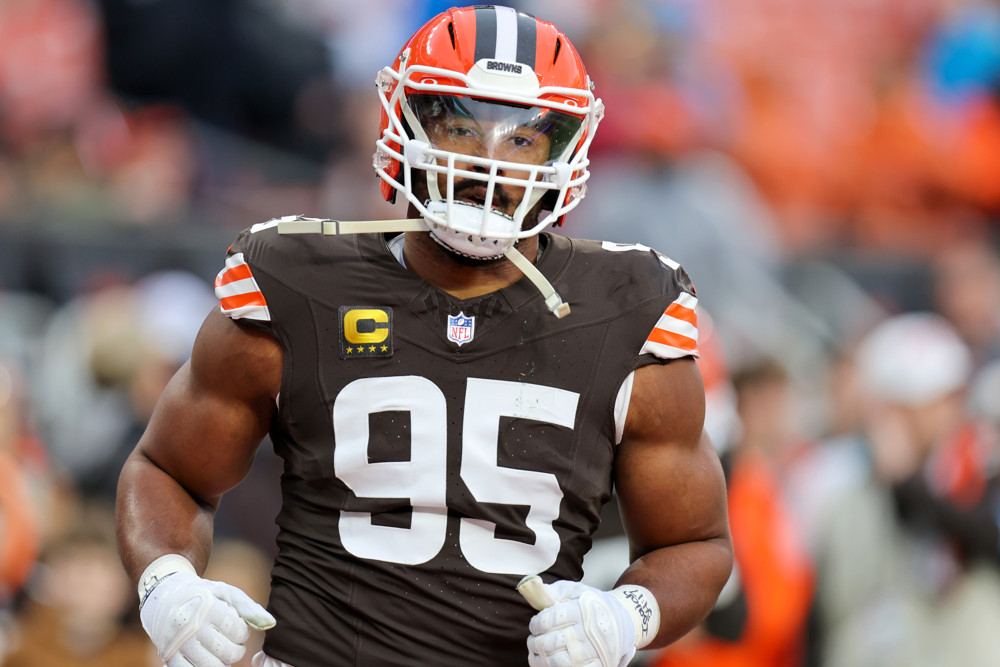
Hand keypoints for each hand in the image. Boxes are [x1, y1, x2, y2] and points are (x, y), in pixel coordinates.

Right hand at [138, 554, 275, 666]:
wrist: (164, 596)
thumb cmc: (203, 595)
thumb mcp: (226, 592)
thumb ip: (249, 608)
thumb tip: (270, 623)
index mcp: (209, 607)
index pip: (239, 632)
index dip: (243, 633)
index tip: (236, 629)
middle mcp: (193, 625)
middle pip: (228, 653)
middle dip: (235, 651)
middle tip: (231, 644)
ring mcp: (179, 642)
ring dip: (221, 663)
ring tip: (220, 653)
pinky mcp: (168, 655)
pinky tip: (206, 660)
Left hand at [518, 576, 659, 666]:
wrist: (623, 620)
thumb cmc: (595, 605)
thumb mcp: (577, 590)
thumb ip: (555, 590)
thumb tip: (535, 589)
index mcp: (583, 610)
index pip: (550, 620)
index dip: (537, 623)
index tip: (535, 624)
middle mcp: (589, 632)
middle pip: (552, 642)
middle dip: (536, 641)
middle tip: (533, 639)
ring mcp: (594, 651)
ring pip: (558, 662)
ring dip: (541, 658)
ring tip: (537, 651)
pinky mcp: (598, 665)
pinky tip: (546, 663)